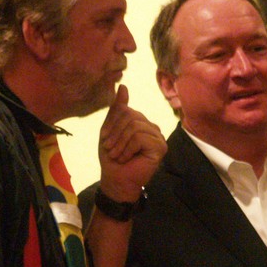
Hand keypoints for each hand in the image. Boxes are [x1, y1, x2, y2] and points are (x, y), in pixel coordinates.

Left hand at [98, 85, 165, 201]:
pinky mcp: (160, 148)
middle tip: (110, 149)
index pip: (125, 110)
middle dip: (115, 134)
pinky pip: (140, 138)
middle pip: (130, 116)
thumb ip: (117, 110)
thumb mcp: (109, 130)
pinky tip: (126, 158)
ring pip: (135, 127)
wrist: (115, 180)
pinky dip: (128, 149)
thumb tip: (123, 86)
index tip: (106, 141)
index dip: (112, 124)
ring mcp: (158, 137)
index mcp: (141, 122)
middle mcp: (152, 127)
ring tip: (117, 155)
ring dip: (120, 143)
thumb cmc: (112, 157)